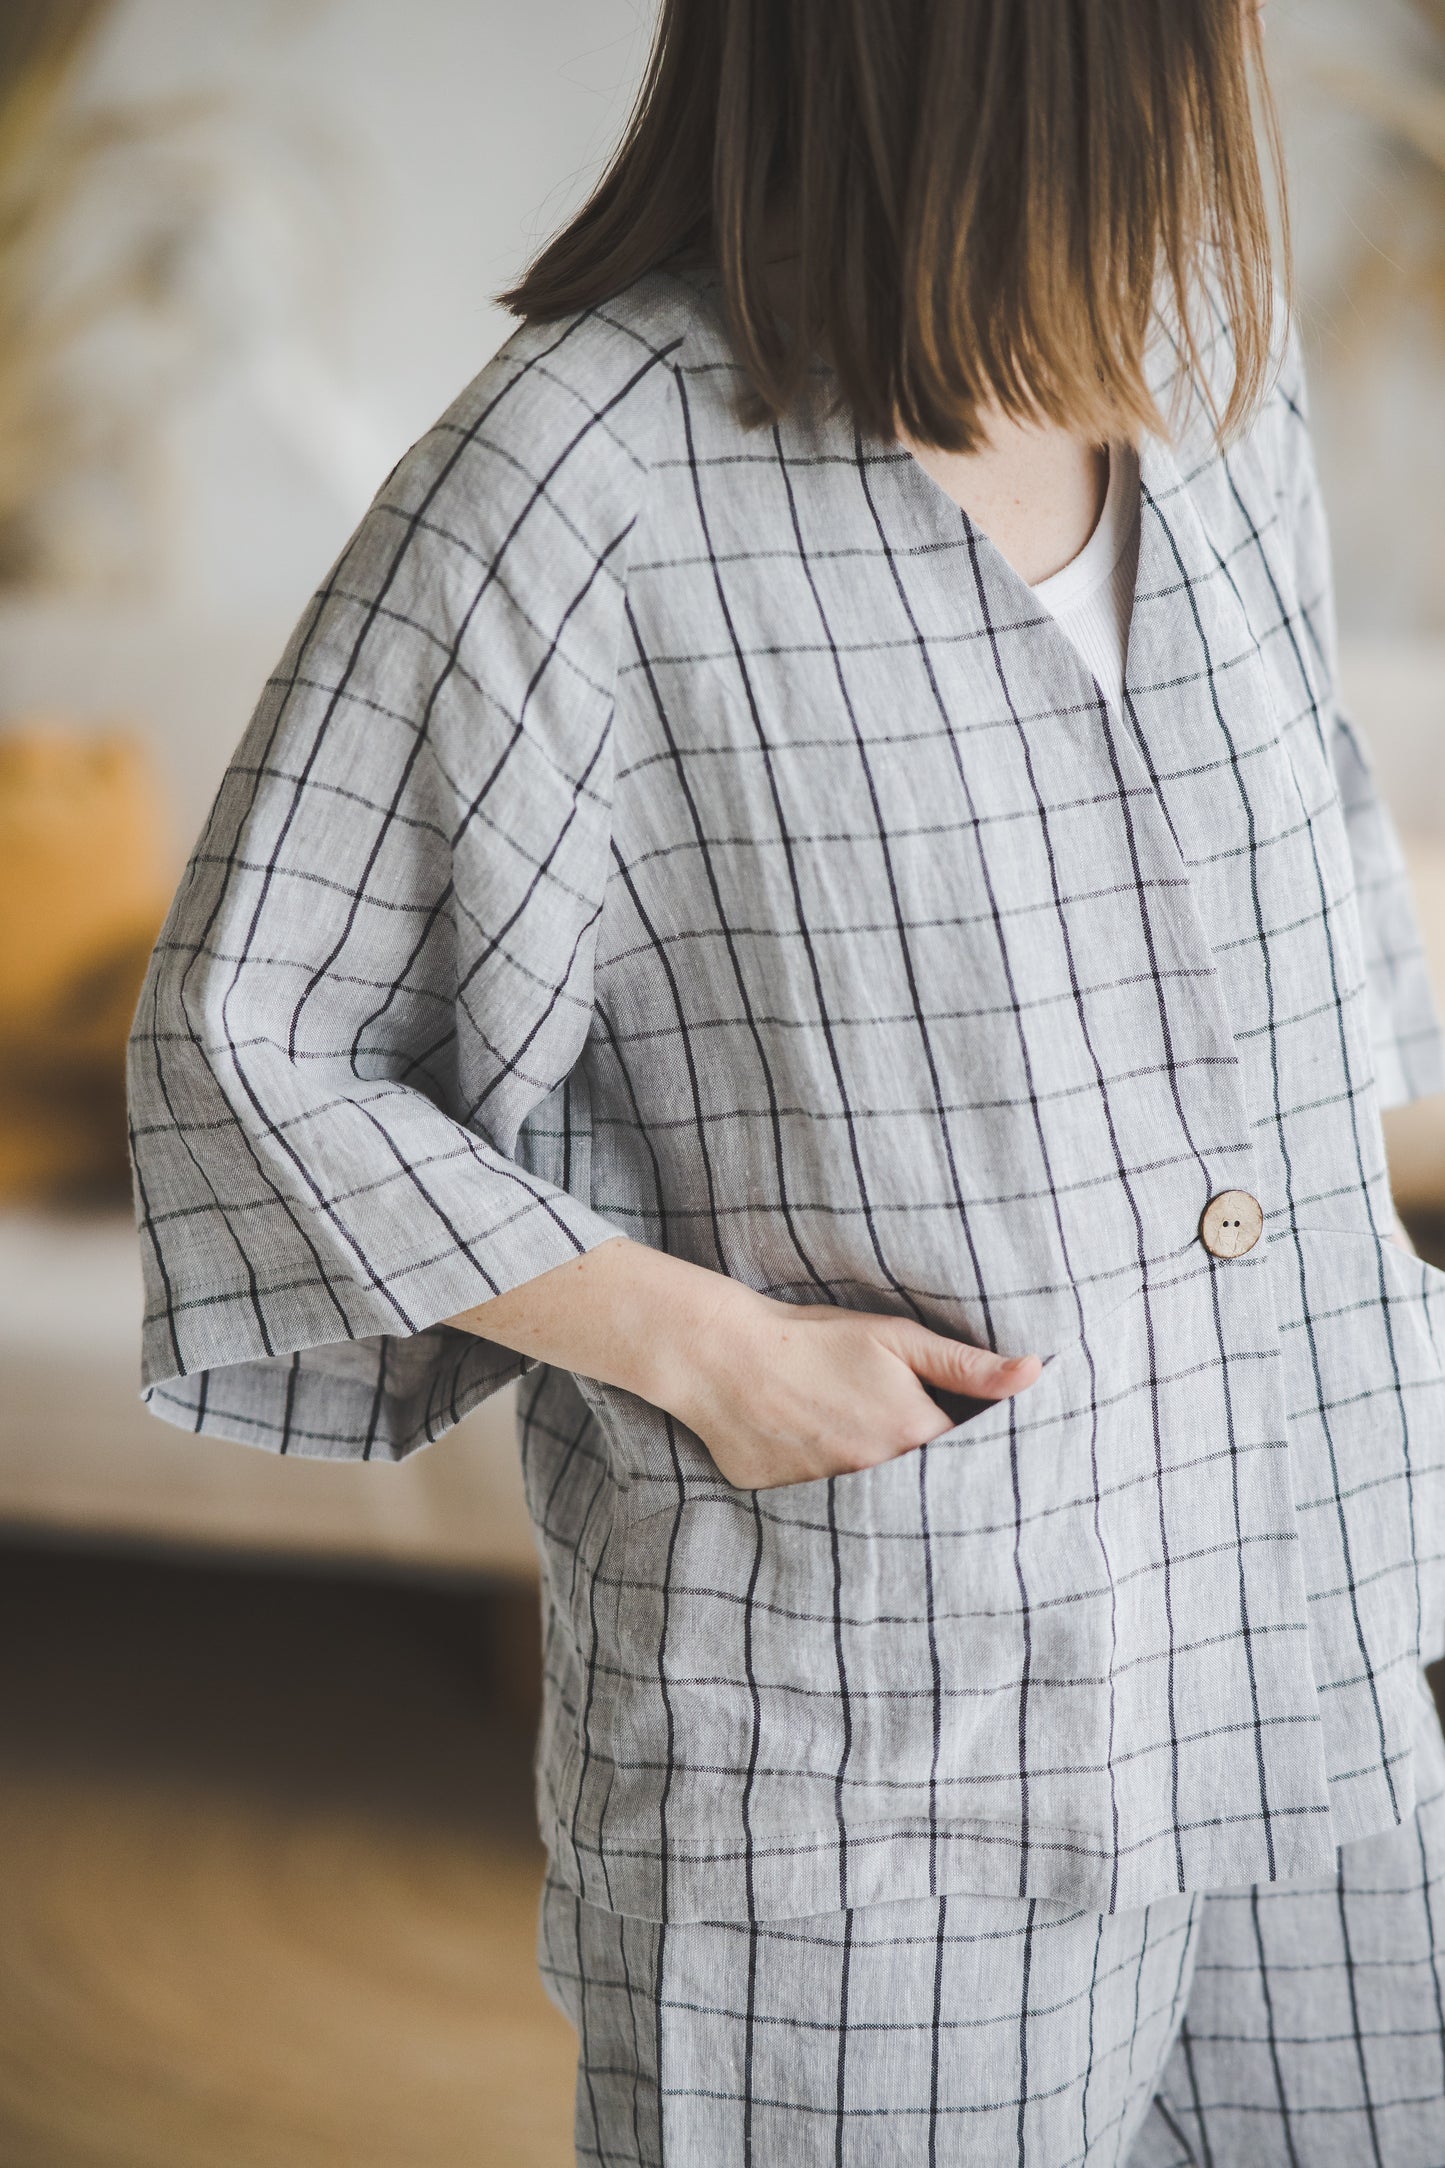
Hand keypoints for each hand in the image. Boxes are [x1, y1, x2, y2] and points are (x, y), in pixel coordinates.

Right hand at [663, 1288, 1042, 1491]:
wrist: (721, 1355)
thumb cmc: (814, 1338)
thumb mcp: (896, 1338)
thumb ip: (966, 1365)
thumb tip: (1035, 1374)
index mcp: (912, 1435)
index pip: (968, 1459)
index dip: (974, 1450)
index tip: (975, 1441)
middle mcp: (878, 1478)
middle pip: (924, 1490)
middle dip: (930, 1479)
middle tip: (908, 1443)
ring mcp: (832, 1499)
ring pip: (877, 1505)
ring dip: (883, 1490)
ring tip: (861, 1452)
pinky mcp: (791, 1507)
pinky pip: (827, 1511)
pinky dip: (832, 1493)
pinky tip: (818, 1463)